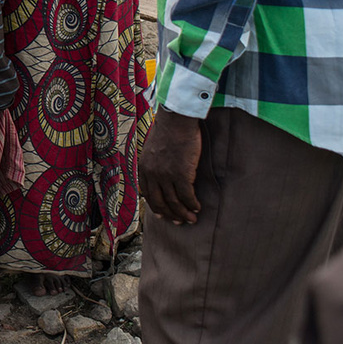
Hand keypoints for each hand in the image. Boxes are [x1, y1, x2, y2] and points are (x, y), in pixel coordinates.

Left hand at [139, 109, 202, 224]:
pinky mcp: (181, 174)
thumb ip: (154, 162)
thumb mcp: (153, 148)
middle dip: (170, 214)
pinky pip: (187, 196)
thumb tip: (161, 172)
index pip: (147, 193)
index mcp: (144, 168)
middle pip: (159, 202)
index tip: (162, 214)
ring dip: (183, 213)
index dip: (155, 206)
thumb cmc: (168, 131)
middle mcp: (152, 174)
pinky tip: (198, 208)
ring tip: (191, 219)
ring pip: (174, 202)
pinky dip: (192, 204)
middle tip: (178, 222)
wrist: (176, 121)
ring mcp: (166, 175)